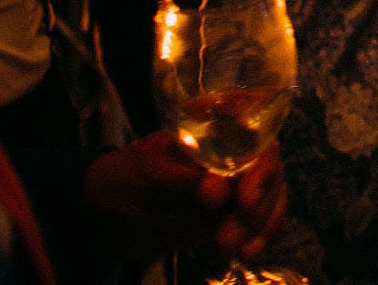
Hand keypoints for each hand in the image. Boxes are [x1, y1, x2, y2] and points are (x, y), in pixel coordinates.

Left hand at [80, 130, 286, 261]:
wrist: (105, 218)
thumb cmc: (122, 180)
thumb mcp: (148, 176)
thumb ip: (183, 182)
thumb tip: (219, 192)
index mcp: (209, 124)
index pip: (254, 125)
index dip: (260, 152)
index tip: (246, 192)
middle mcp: (231, 147)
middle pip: (267, 163)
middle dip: (258, 199)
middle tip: (228, 232)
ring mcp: (236, 179)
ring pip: (272, 193)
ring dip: (260, 222)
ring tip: (232, 248)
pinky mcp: (235, 209)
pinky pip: (265, 217)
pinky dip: (264, 234)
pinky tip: (250, 252)